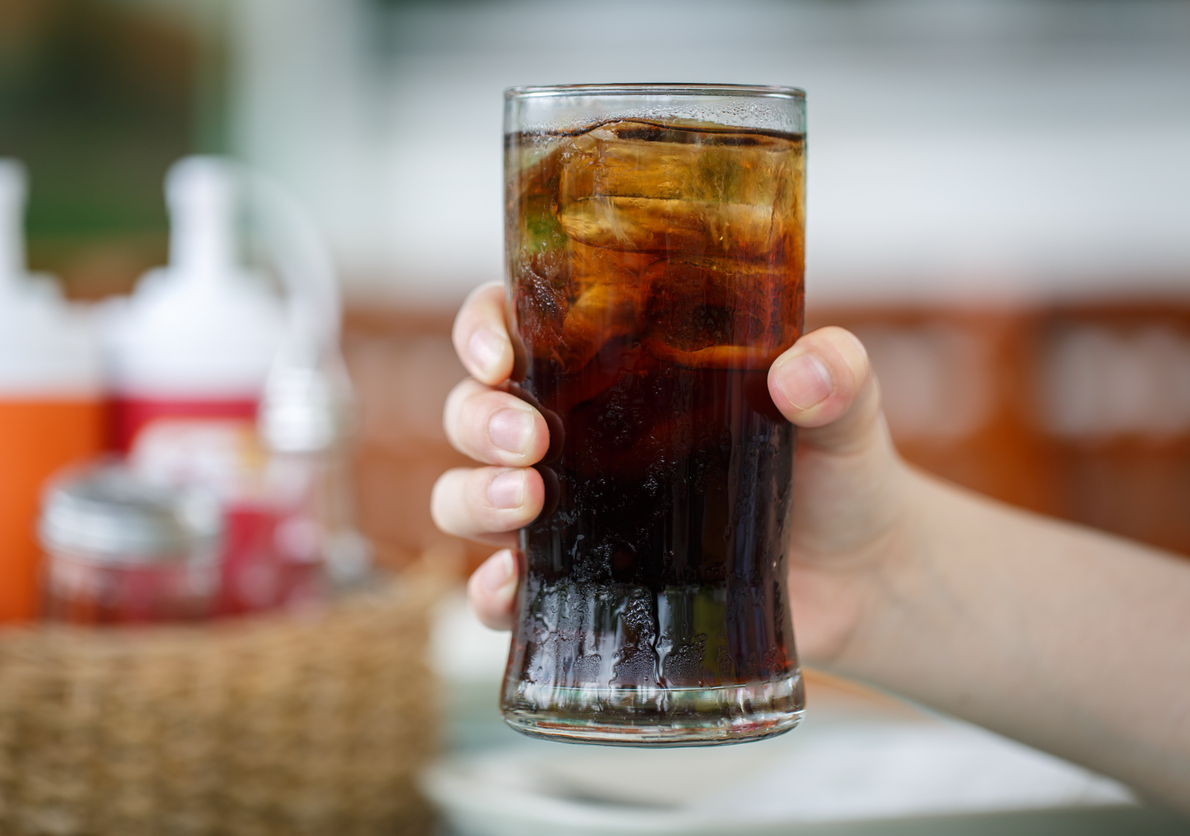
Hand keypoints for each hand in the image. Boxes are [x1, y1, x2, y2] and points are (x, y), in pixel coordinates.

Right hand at [432, 281, 916, 666]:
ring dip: (474, 498)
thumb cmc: (836, 470)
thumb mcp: (844, 407)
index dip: (483, 329)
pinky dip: (491, 591)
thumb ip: (836, 373)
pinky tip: (514, 586)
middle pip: (475, 412)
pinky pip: (502, 589)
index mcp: (618, 370)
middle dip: (481, 421)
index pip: (517, 325)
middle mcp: (578, 437)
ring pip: (467, 495)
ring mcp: (573, 516)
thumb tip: (802, 370)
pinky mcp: (583, 586)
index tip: (497, 352)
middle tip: (530, 441)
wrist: (860, 575)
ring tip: (528, 505)